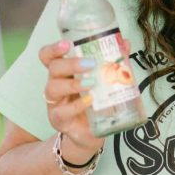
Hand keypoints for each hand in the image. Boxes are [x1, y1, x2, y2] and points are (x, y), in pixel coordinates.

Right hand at [38, 40, 104, 162]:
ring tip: (92, 83)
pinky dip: (76, 105)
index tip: (67, 44)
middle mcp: (56, 84)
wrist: (93, 131)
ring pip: (53, 88)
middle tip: (91, 63)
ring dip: (73, 83)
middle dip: (71, 63)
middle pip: (53, 68)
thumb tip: (125, 43)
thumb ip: (113, 61)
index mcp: (64, 71)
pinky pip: (62, 111)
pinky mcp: (59, 119)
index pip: (49, 56)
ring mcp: (55, 102)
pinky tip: (89, 101)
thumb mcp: (104, 79)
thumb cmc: (97, 100)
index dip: (53, 48)